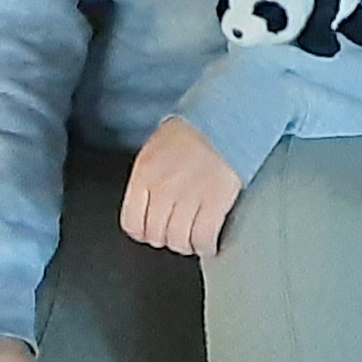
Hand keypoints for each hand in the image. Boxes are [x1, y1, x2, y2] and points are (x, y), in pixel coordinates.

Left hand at [119, 114, 244, 255]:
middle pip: (156, 234)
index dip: (144, 232)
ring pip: (179, 240)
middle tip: (177, 235)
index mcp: (145, 173)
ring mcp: (189, 195)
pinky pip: (203, 237)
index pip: (132, 222)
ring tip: (194, 240)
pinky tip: (209, 242)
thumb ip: (148, 178)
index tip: (152, 233)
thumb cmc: (196, 128)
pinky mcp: (215, 200)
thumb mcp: (157, 148)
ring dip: (186, 245)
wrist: (228, 115)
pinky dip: (206, 245)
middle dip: (167, 238)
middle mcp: (163, 187)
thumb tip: (147, 205)